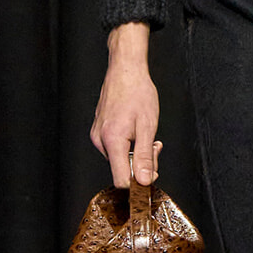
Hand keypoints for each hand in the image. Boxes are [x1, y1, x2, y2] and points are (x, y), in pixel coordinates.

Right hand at [90, 22, 162, 187]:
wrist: (125, 71)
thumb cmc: (138, 93)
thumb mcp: (148, 127)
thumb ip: (145, 156)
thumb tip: (144, 181)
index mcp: (112, 141)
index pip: (121, 179)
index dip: (138, 181)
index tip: (152, 173)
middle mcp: (100, 141)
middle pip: (122, 169)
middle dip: (142, 162)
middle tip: (154, 145)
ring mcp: (97, 136)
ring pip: (119, 158)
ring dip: (136, 152)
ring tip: (145, 133)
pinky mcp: (98, 131)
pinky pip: (115, 148)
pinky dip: (128, 144)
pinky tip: (135, 130)